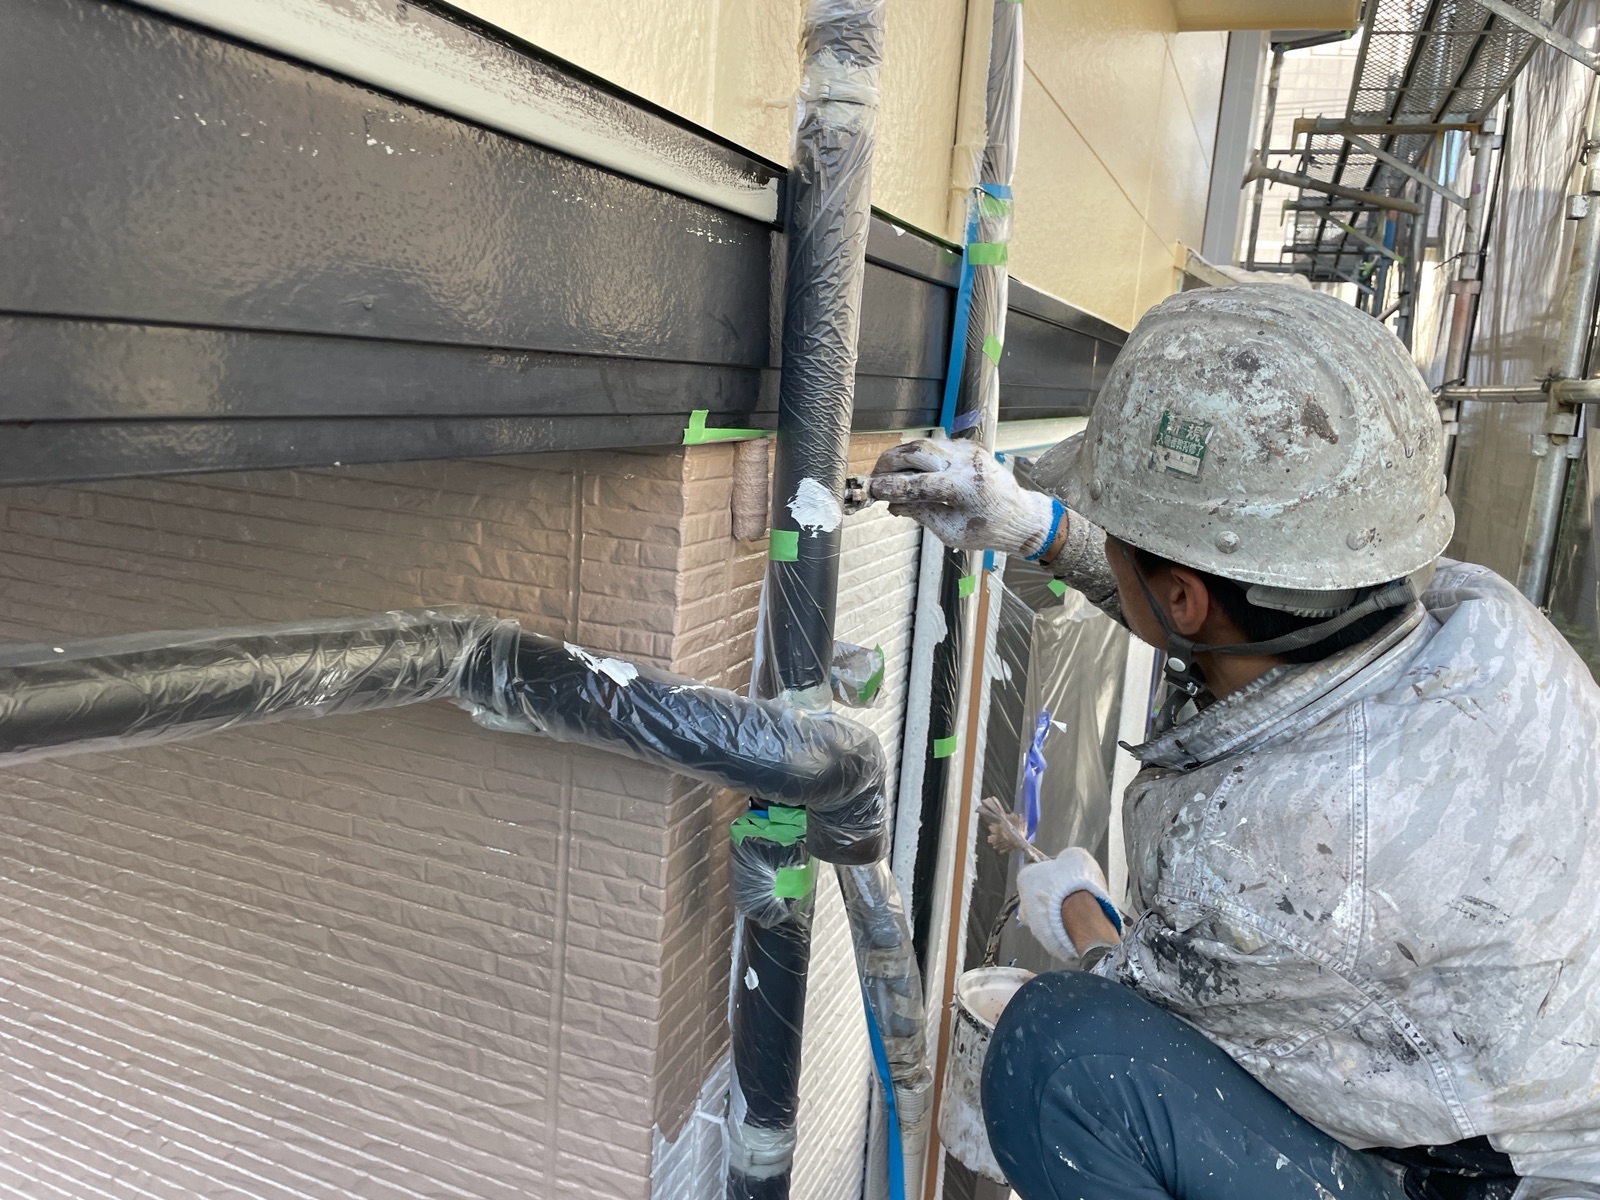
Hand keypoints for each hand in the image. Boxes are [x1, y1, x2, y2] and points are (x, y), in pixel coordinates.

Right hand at [870, 438, 1060, 556]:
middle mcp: (967, 463)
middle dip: (889, 463)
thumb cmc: (987, 529)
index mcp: (964, 488)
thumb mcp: (951, 532)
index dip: (890, 487)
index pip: (917, 484)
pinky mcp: (969, 447)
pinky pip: (935, 446)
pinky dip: (917, 456)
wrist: (1020, 515)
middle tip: (874, 478)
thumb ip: (921, 514)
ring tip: (885, 474)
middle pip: (917, 452)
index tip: (872, 491)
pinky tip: (907, 470)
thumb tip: (892, 505)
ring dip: (900, 457)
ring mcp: (968, 451)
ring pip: (924, 444)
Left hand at [1017, 847, 1119, 961]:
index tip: (1066, 872)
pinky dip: (1068, 928)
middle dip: (1055, 894)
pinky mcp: (1047, 943)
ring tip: (1081, 909)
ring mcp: (1034, 926)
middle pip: (1040, 895)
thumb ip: (1066, 858)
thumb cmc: (1075, 882)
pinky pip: (1058, 932)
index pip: (1035, 870)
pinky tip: (1081, 923)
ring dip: (1061, 913)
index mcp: (1025, 877)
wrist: (1083, 916)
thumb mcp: (1075, 856)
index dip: (1053, 870)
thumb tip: (1068, 862)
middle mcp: (1024, 903)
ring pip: (1048, 916)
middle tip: (1074, 891)